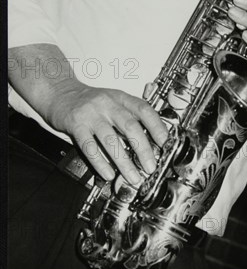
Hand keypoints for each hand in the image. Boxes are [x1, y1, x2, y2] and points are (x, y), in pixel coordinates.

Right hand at [47, 79, 168, 185]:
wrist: (60, 92)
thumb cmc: (90, 101)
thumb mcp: (113, 101)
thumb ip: (129, 116)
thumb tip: (148, 141)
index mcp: (121, 98)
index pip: (144, 110)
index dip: (157, 126)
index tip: (165, 143)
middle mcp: (108, 104)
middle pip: (130, 126)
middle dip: (143, 149)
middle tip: (150, 166)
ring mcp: (91, 114)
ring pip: (111, 140)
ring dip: (124, 162)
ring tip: (132, 176)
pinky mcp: (76, 125)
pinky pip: (90, 147)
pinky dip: (101, 163)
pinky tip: (108, 173)